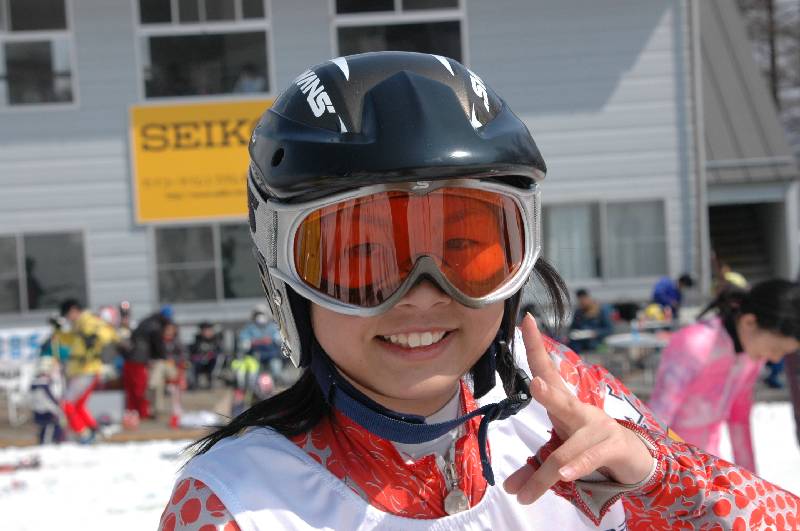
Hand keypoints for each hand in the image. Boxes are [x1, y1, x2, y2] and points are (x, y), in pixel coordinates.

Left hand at [503, 314, 653, 504]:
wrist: (634, 458)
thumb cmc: (588, 445)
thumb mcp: (560, 451)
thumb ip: (534, 467)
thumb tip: (511, 489)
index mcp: (564, 404)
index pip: (547, 370)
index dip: (535, 346)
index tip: (525, 319)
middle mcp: (581, 411)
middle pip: (562, 400)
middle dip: (548, 393)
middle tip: (535, 384)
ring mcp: (599, 428)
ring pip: (566, 450)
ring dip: (544, 475)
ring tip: (525, 493)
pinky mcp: (612, 448)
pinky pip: (591, 459)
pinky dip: (577, 468)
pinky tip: (565, 476)